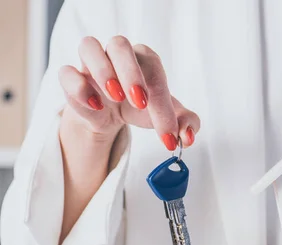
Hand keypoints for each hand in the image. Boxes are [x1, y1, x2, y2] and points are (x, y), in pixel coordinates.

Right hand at [58, 35, 199, 148]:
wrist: (108, 116)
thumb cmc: (138, 108)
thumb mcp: (164, 117)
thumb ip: (183, 123)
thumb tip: (188, 136)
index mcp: (144, 59)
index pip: (154, 72)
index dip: (163, 105)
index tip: (168, 133)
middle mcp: (117, 54)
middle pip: (120, 44)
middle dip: (130, 72)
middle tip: (140, 102)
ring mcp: (91, 62)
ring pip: (88, 46)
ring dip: (102, 71)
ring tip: (116, 98)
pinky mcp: (71, 77)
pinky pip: (67, 72)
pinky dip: (78, 87)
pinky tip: (96, 106)